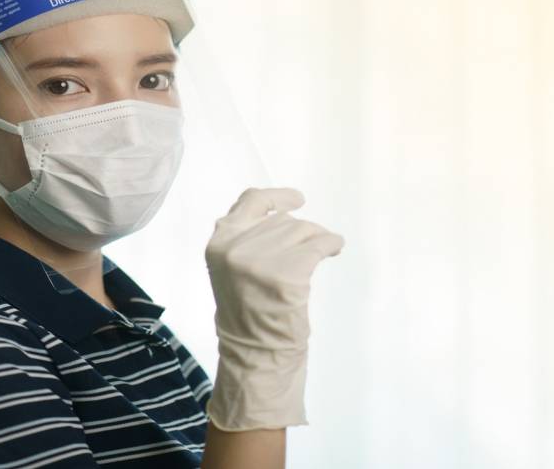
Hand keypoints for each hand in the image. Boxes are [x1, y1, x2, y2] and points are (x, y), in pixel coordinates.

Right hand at [204, 187, 343, 430]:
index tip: (298, 200)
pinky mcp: (287, 273)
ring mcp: (260, 260)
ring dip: (317, 240)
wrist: (255, 354)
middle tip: (309, 252)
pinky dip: (331, 244)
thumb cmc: (247, 315)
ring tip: (318, 258)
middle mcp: (235, 246)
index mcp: (219, 243)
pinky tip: (334, 250)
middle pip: (283, 220)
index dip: (277, 198)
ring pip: (303, 230)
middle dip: (301, 233)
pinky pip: (320, 243)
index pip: (250, 202)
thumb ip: (246, 240)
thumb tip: (282, 214)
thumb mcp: (233, 270)